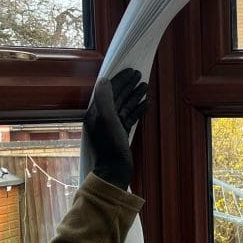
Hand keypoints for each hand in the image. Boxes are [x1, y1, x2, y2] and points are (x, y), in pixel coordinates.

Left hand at [84, 68, 148, 189]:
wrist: (114, 171)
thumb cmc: (110, 146)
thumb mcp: (107, 120)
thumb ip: (104, 99)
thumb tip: (104, 80)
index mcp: (96, 112)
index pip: (108, 90)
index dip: (119, 80)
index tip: (130, 71)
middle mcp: (102, 117)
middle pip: (117, 96)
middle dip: (128, 85)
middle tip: (139, 74)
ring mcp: (112, 126)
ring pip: (124, 105)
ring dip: (135, 95)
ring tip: (145, 86)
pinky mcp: (121, 133)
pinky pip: (130, 117)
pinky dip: (138, 109)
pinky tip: (146, 103)